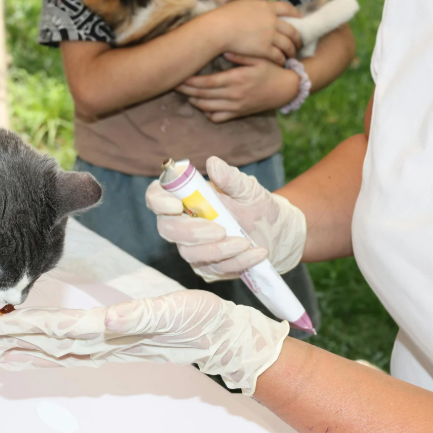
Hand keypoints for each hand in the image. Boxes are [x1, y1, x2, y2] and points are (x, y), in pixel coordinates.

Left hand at [0, 289, 289, 395]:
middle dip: (16, 339)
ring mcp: (109, 346)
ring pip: (59, 349)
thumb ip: (139, 317)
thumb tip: (105, 321)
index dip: (29, 327)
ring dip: (26, 348)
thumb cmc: (198, 320)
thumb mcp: (172, 312)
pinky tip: (35, 351)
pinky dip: (49, 350)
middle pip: (52, 343)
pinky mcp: (115, 343)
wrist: (218, 337)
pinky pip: (74, 350)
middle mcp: (106, 343)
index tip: (0, 326)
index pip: (62, 329)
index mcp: (115, 331)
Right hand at [145, 156, 305, 279]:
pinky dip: (236, 261)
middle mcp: (181, 222)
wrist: (276, 233)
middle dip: (192, 231)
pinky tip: (255, 253)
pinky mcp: (205, 267)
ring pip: (189, 253)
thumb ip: (229, 177)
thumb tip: (213, 163)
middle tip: (221, 230)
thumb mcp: (247, 189)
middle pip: (167, 229)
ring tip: (246, 242)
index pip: (156, 197)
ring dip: (218, 250)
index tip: (176, 205)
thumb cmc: (255, 205)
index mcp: (183, 197)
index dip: (158, 201)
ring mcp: (191, 247)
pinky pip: (212, 268)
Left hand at [177, 53, 300, 122]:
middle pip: (202, 95)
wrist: (286, 89)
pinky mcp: (238, 114)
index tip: (179, 75)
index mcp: (236, 79)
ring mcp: (235, 106)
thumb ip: (241, 54)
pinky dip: (206, 113)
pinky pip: (217, 118)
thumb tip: (224, 50)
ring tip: (184, 93)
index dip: (190, 81)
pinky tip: (201, 104)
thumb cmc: (272, 70)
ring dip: (193, 101)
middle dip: (186, 90)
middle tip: (174, 83)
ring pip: (206, 108)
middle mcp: (234, 95)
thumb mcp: (259, 58)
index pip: (207, 82)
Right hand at [208, 0, 301, 65]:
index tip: (299, 19)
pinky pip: (278, 56)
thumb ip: (250, 0)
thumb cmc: (225, 16)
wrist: (219, 29)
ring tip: (292, 56)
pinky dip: (282, 59)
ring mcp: (270, 35)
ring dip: (292, 51)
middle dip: (297, 38)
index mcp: (267, 7)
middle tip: (298, 43)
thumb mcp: (240, 3)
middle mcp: (272, 21)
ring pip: (288, 44)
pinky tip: (282, 63)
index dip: (295, 14)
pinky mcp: (265, 49)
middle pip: (292, 30)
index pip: (287, 8)